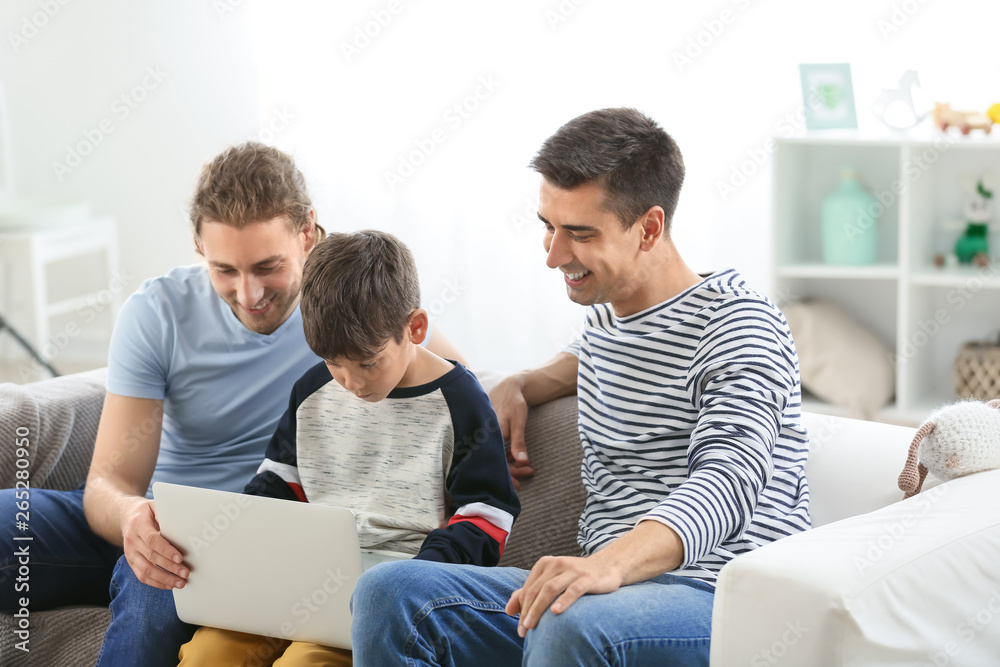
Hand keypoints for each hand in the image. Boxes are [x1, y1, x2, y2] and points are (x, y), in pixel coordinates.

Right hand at [121, 498, 188, 589]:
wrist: (126, 515)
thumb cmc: (146, 511)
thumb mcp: (155, 506)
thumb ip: (166, 514)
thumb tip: (183, 525)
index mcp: (138, 524)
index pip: (153, 540)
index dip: (167, 550)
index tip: (180, 558)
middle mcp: (132, 540)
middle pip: (151, 557)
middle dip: (170, 567)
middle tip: (186, 573)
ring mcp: (130, 553)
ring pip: (145, 570)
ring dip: (164, 579)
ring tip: (180, 583)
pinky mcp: (130, 561)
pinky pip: (141, 576)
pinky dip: (156, 582)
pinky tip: (169, 585)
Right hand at [489, 374, 533, 488]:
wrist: (509, 386)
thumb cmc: (513, 402)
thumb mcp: (518, 421)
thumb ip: (519, 441)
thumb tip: (522, 461)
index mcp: (490, 435)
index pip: (497, 462)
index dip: (507, 476)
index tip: (518, 486)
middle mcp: (486, 438)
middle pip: (497, 461)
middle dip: (513, 471)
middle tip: (529, 473)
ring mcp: (488, 437)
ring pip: (498, 456)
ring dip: (513, 464)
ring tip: (528, 469)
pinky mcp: (492, 436)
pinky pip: (498, 450)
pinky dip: (509, 456)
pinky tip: (519, 459)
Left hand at [504, 555, 622, 637]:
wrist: (607, 567)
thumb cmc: (575, 577)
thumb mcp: (552, 581)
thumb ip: (530, 593)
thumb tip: (508, 611)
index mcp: (545, 564)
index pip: (529, 589)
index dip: (521, 608)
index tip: (520, 628)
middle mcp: (556, 564)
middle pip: (536, 590)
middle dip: (527, 611)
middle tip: (523, 630)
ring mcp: (572, 570)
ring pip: (550, 589)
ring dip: (538, 608)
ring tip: (532, 625)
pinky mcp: (587, 578)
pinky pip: (573, 590)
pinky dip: (563, 600)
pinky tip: (555, 612)